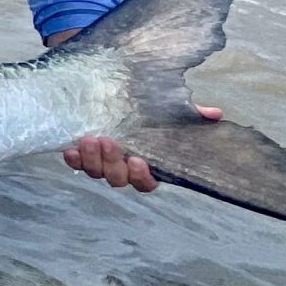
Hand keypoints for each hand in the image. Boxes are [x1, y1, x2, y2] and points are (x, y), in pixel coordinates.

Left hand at [63, 105, 222, 191]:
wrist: (111, 102)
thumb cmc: (146, 114)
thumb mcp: (169, 112)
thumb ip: (191, 115)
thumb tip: (215, 114)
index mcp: (146, 166)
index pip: (147, 183)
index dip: (141, 177)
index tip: (138, 161)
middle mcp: (123, 170)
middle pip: (118, 179)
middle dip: (112, 163)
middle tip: (108, 141)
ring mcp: (101, 165)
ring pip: (96, 173)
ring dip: (92, 159)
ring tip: (90, 139)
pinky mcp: (82, 157)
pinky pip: (76, 164)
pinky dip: (73, 159)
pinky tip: (70, 149)